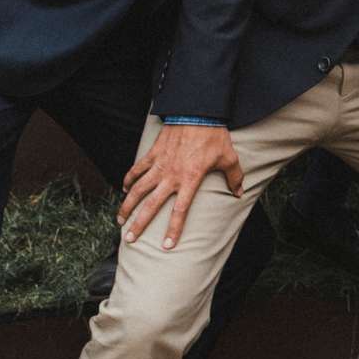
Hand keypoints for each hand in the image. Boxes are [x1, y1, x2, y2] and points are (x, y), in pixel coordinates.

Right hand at [118, 123, 243, 249]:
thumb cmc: (215, 136)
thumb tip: (239, 193)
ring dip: (127, 205)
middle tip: (130, 239)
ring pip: (137, 189)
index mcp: (190, 180)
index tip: (167, 246)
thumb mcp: (229, 158)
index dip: (173, 229)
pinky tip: (123, 188)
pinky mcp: (152, 153)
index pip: (180, 211)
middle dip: (139, 223)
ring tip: (119, 220)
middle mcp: (171, 176)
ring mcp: (159, 165)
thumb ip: (234, 177)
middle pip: (151, 205)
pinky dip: (128, 179)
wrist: (198, 113)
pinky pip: (137, 169)